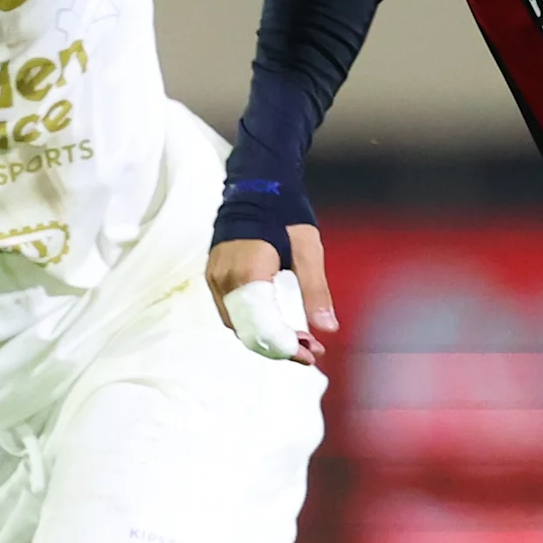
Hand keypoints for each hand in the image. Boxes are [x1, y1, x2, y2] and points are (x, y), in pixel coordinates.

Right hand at [206, 226, 335, 363]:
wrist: (256, 187)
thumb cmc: (285, 214)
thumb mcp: (308, 251)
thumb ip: (316, 291)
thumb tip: (328, 328)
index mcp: (249, 273)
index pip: (264, 328)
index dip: (288, 348)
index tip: (311, 355)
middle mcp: (225, 280)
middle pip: (249, 333)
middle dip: (280, 347)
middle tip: (311, 350)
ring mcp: (215, 279)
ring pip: (238, 326)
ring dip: (267, 338)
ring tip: (298, 338)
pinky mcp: (214, 278)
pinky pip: (231, 313)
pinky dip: (253, 324)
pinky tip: (276, 323)